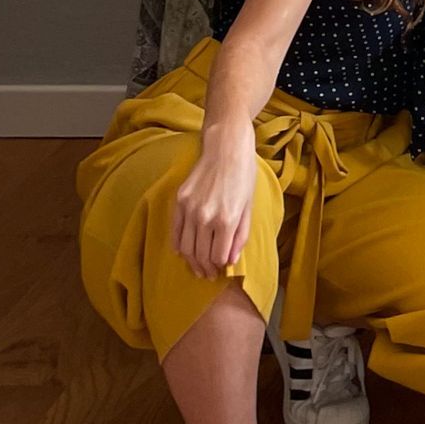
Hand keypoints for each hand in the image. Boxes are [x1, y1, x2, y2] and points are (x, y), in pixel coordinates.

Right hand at [170, 131, 258, 279]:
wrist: (226, 148)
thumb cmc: (243, 176)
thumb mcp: (248, 207)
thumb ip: (240, 236)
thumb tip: (230, 260)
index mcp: (227, 219)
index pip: (218, 256)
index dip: (220, 266)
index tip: (221, 269)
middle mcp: (206, 216)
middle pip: (200, 255)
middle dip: (205, 269)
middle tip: (209, 275)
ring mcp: (190, 209)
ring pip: (186, 248)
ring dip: (191, 262)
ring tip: (197, 268)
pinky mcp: (179, 201)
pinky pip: (175, 232)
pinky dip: (178, 246)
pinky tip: (183, 252)